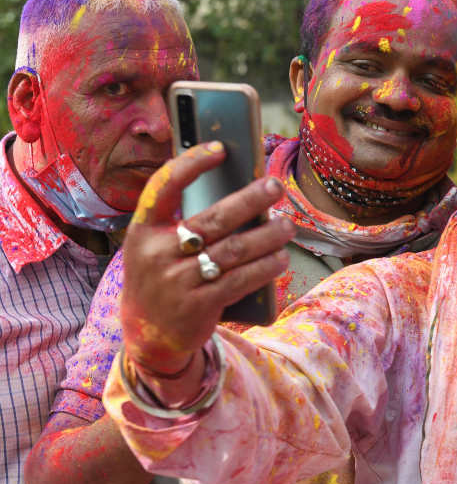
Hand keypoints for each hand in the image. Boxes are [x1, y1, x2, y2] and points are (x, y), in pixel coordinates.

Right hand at [121, 142, 293, 374]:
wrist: (148, 335)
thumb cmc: (163, 276)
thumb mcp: (157, 247)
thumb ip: (183, 223)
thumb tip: (241, 192)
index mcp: (142, 230)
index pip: (163, 186)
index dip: (191, 163)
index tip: (221, 149)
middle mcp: (156, 253)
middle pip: (215, 218)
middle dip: (251, 199)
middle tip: (276, 186)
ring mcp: (177, 281)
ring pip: (235, 249)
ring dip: (268, 235)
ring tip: (287, 226)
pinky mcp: (198, 306)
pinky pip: (241, 280)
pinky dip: (266, 267)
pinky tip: (281, 258)